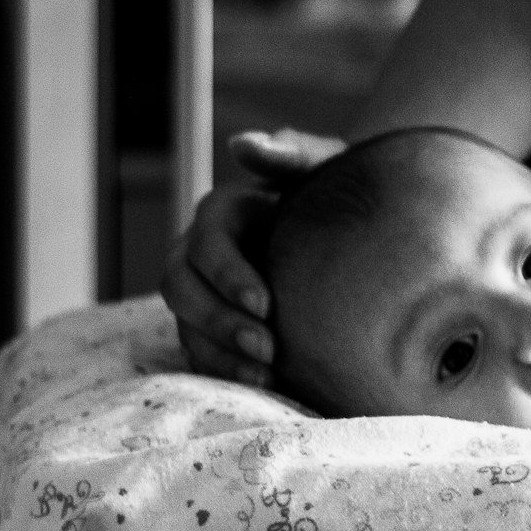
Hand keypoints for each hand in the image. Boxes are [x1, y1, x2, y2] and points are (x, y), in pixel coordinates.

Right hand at [160, 128, 345, 383]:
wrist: (350, 236)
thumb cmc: (336, 195)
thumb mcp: (324, 167)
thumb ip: (292, 152)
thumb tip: (245, 145)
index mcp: (221, 214)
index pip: (206, 244)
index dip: (228, 276)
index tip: (266, 304)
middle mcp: (199, 253)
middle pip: (180, 289)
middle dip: (219, 321)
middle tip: (268, 347)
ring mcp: (201, 292)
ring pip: (185, 325)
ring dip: (220, 353)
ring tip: (267, 374)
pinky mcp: (211, 325)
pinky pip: (201, 353)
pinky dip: (226, 371)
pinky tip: (266, 385)